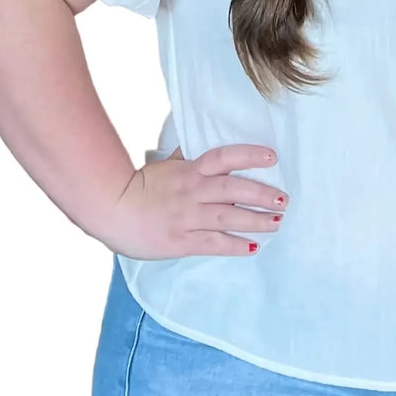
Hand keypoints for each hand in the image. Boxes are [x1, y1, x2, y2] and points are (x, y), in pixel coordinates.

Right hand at [97, 144, 288, 259]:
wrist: (111, 208)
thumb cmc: (138, 185)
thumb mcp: (164, 165)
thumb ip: (184, 159)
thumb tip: (196, 148)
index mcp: (190, 169)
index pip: (224, 157)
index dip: (250, 155)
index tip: (272, 157)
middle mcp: (192, 190)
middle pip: (234, 188)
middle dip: (261, 193)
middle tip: (284, 199)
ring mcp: (188, 216)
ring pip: (229, 217)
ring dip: (256, 220)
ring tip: (276, 222)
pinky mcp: (182, 240)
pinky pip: (214, 243)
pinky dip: (235, 245)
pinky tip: (252, 247)